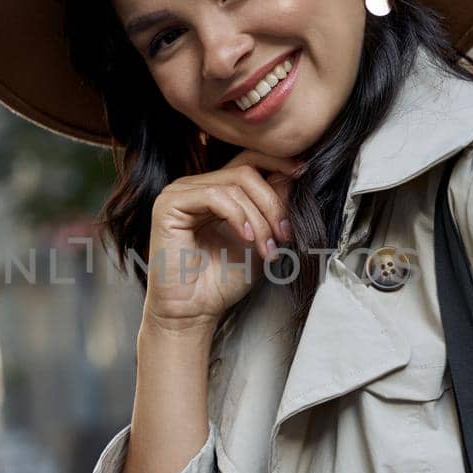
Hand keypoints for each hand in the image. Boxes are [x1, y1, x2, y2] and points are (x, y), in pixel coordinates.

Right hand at [141, 148, 301, 332]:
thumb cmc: (223, 281)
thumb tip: (293, 173)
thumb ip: (273, 206)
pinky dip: (236, 216)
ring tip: (266, 248)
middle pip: (245, 172)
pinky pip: (213, 196)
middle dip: (273, 204)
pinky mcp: (168, 205)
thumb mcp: (260, 238)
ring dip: (258, 218)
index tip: (304, 173)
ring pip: (233, 185)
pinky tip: (245, 238)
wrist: (195, 311)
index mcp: (214, 190)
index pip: (247, 160)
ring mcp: (179, 193)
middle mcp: (194, 186)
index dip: (277, 162)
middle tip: (285, 235)